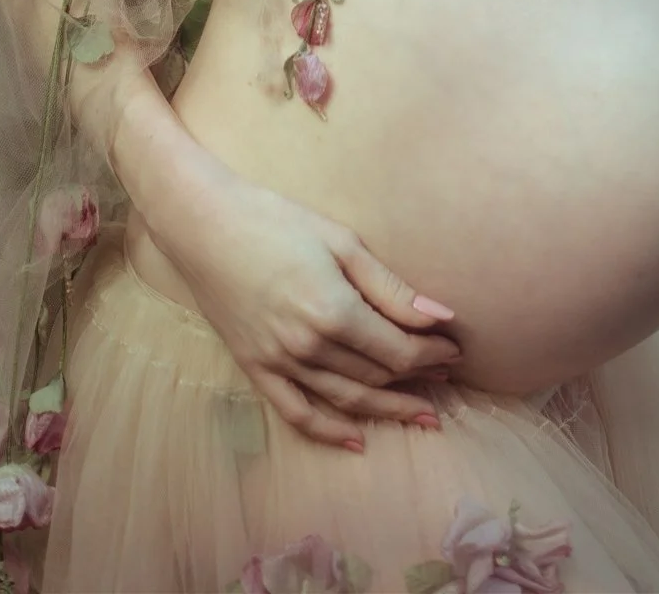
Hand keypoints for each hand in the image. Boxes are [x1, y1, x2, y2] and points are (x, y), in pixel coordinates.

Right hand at [149, 178, 462, 450]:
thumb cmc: (275, 219)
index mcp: (333, 311)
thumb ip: (390, 287)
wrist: (204, 224)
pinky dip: (329, 431)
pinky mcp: (255, 368)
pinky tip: (357, 440)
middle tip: (446, 376)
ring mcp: (278, 362)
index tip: (455, 348)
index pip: (398, 349)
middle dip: (417, 378)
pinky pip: (297, 413)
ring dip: (387, 409)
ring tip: (421, 415)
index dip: (432, 353)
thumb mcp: (340, 242)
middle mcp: (308, 346)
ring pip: (345, 399)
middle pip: (377, 375)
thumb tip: (440, 316)